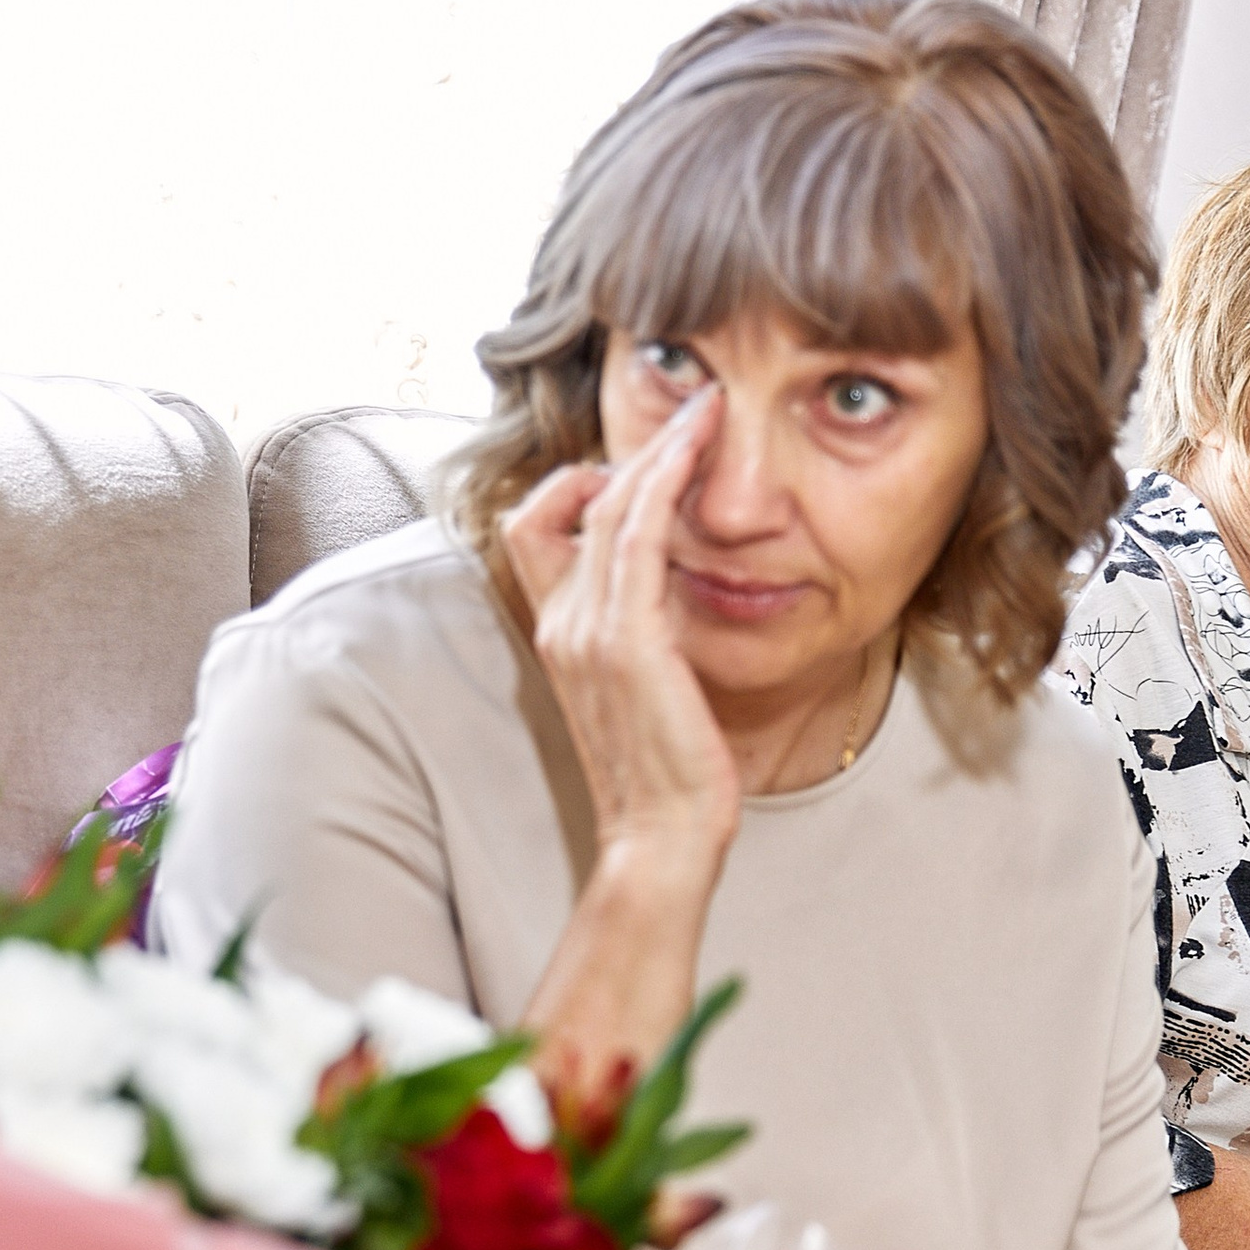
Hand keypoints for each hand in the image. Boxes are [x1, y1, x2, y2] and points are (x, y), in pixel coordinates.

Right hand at [498, 389, 739, 886]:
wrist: (658, 840)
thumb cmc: (664, 776)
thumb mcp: (642, 690)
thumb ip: (640, 636)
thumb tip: (668, 596)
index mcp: (559, 632)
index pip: (543, 522)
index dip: (587, 482)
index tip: (653, 464)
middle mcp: (562, 623)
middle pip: (573, 499)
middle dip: (637, 447)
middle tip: (692, 409)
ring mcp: (588, 630)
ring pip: (608, 503)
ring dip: (658, 448)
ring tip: (706, 411)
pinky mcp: (627, 639)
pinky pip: (637, 533)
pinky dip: (663, 479)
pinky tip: (698, 449)